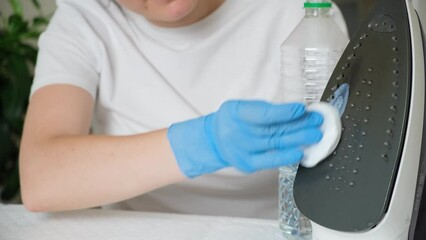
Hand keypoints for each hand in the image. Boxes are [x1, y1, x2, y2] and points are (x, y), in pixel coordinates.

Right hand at [167, 100, 322, 177]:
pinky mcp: (248, 164)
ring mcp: (243, 151)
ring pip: (275, 144)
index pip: (263, 113)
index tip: (302, 109)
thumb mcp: (243, 107)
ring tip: (314, 135)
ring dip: (298, 140)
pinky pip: (270, 161)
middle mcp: (238, 133)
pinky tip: (299, 153)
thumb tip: (296, 112)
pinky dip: (285, 156)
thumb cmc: (234, 120)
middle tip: (317, 122)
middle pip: (273, 129)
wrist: (215, 140)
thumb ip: (265, 110)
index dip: (284, 112)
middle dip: (298, 125)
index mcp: (236, 112)